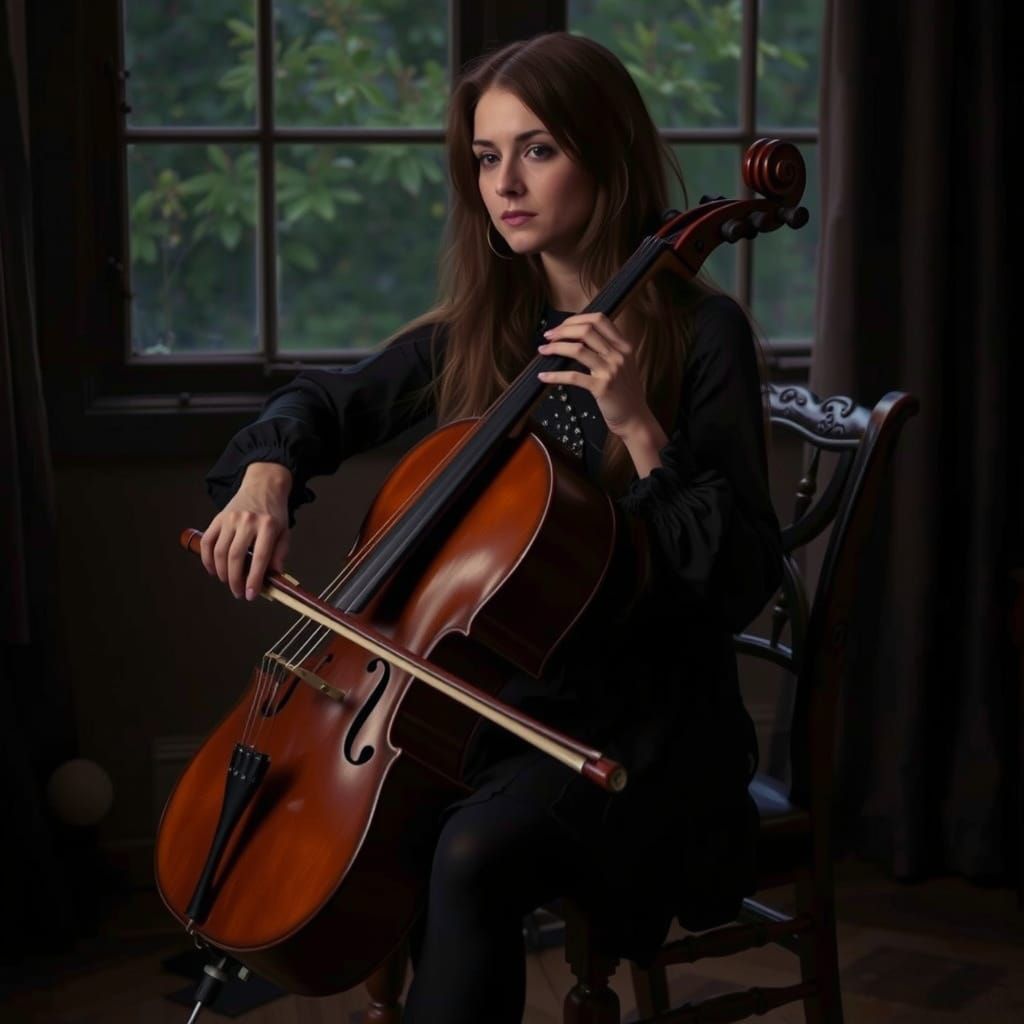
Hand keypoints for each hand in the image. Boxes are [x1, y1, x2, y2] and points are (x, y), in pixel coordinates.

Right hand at [200, 462, 291, 600]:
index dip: (254, 579)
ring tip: (228, 582)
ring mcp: (230, 519)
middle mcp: (248, 521)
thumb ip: (280, 553)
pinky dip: (207, 559)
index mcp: (268, 526)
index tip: (250, 595)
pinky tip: (213, 570)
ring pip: (219, 551)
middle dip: (235, 580)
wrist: (262, 485)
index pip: (260, 558)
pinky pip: (208, 541)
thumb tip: (273, 576)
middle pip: (236, 557)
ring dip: (221, 572)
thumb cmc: (274, 512)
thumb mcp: (284, 531)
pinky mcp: (218, 518)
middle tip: (238, 592)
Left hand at [536, 312, 652, 441]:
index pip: (599, 319)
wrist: (635, 418)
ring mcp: (611, 370)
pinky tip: (543, 375)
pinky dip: (554, 375)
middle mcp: (618, 355)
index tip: (561, 326)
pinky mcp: (602, 387)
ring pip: (578, 349)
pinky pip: (573, 377)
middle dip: (562, 330)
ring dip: (555, 348)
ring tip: (543, 350)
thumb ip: (607, 350)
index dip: (576, 319)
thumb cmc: (624, 392)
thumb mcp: (622, 365)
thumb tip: (578, 338)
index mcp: (623, 346)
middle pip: (586, 330)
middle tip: (548, 336)